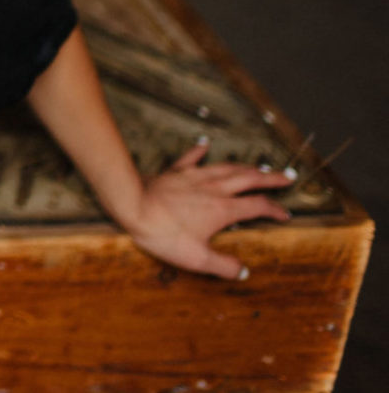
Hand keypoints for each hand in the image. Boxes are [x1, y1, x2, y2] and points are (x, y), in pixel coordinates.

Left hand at [119, 140, 295, 279]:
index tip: (285, 214)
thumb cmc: (163, 233)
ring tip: (257, 167)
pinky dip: (200, 152)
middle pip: (249, 179)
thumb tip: (244, 272)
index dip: (275, 210)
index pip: (258, 206)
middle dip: (270, 178)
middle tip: (287, 176)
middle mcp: (213, 188)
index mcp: (223, 209)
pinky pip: (190, 158)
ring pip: (226, 167)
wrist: (132, 206)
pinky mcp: (174, 172)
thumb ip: (224, 266)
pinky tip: (204, 146)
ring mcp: (194, 177)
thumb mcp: (197, 259)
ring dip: (244, 167)